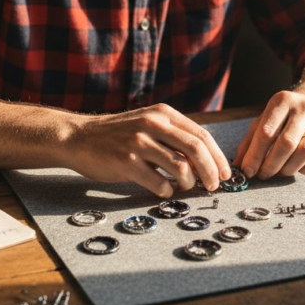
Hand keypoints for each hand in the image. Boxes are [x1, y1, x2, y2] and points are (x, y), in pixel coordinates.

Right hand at [64, 103, 231, 197]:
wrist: (79, 138)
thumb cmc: (118, 135)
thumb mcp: (147, 124)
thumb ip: (173, 137)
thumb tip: (204, 163)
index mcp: (162, 114)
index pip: (201, 135)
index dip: (217, 157)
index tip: (224, 173)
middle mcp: (152, 124)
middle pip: (196, 149)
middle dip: (210, 171)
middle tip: (213, 186)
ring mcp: (138, 142)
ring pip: (180, 167)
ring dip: (188, 183)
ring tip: (185, 188)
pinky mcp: (126, 162)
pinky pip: (158, 182)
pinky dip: (166, 190)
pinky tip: (164, 190)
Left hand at [232, 90, 304, 178]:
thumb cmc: (286, 115)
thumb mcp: (265, 119)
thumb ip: (250, 141)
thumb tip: (239, 166)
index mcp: (282, 101)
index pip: (266, 132)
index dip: (255, 155)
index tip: (247, 171)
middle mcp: (304, 108)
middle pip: (286, 143)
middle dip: (271, 164)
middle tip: (263, 174)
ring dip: (288, 168)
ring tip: (280, 171)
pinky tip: (298, 168)